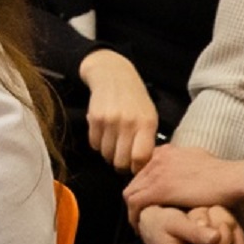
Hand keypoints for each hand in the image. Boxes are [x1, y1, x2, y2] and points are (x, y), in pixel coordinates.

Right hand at [78, 49, 159, 172]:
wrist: (113, 75)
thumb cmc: (135, 100)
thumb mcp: (149, 116)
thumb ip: (147, 139)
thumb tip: (142, 166)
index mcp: (146, 123)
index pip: (141, 157)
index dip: (137, 169)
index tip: (136, 168)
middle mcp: (128, 123)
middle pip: (121, 161)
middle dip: (122, 165)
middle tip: (123, 159)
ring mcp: (110, 120)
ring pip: (106, 155)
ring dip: (109, 154)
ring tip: (114, 144)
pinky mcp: (94, 118)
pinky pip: (94, 144)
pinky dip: (99, 144)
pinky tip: (104, 134)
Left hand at [125, 144, 243, 218]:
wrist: (232, 179)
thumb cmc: (223, 174)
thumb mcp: (200, 160)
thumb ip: (186, 164)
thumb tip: (185, 172)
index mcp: (167, 151)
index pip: (144, 170)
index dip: (145, 187)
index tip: (149, 201)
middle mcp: (157, 158)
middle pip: (136, 181)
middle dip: (137, 199)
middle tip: (142, 215)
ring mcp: (156, 172)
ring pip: (131, 191)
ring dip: (134, 209)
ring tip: (140, 223)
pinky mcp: (158, 189)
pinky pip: (135, 203)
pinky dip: (134, 216)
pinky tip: (140, 227)